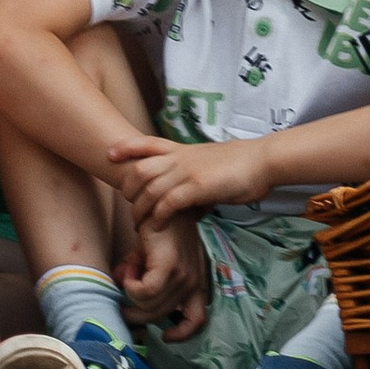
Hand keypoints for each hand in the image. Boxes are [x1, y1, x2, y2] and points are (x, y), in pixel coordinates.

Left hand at [107, 128, 272, 228]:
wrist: (259, 161)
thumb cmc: (236, 165)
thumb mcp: (207, 164)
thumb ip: (191, 176)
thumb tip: (186, 200)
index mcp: (181, 149)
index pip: (146, 142)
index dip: (126, 148)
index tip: (110, 155)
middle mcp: (180, 157)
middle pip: (140, 168)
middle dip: (128, 188)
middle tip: (128, 205)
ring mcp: (188, 171)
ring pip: (150, 188)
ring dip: (140, 208)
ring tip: (138, 223)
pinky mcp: (198, 187)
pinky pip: (169, 202)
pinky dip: (159, 216)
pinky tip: (158, 226)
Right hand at [116, 209, 206, 342]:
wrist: (157, 195)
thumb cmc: (155, 224)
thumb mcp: (151, 256)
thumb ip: (141, 276)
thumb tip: (120, 289)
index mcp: (196, 278)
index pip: (198, 318)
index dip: (183, 333)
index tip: (165, 336)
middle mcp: (194, 279)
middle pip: (162, 314)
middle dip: (138, 314)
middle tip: (121, 307)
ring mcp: (183, 273)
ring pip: (151, 304)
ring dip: (131, 293)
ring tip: (125, 272)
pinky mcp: (169, 265)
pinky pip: (146, 291)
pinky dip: (131, 286)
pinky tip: (127, 270)